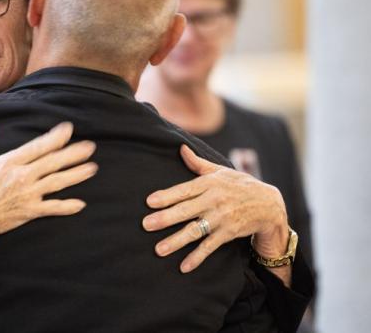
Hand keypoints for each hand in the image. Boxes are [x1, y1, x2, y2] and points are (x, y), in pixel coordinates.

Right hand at [0, 121, 96, 256]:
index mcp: (9, 162)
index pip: (37, 146)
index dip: (55, 137)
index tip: (68, 129)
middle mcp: (22, 176)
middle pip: (53, 162)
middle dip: (73, 153)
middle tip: (90, 147)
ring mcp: (27, 194)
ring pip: (57, 182)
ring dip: (76, 175)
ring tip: (92, 168)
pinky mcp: (29, 211)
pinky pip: (52, 208)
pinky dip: (67, 206)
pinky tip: (80, 204)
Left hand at [142, 145, 288, 272]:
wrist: (269, 204)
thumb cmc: (239, 184)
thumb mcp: (220, 171)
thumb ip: (198, 163)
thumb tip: (181, 148)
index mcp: (209, 184)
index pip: (184, 190)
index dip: (167, 196)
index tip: (149, 201)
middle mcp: (214, 201)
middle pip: (186, 210)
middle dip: (165, 218)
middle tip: (146, 225)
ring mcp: (221, 218)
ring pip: (195, 231)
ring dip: (176, 241)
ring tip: (159, 249)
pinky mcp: (228, 233)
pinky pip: (210, 246)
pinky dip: (197, 257)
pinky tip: (183, 266)